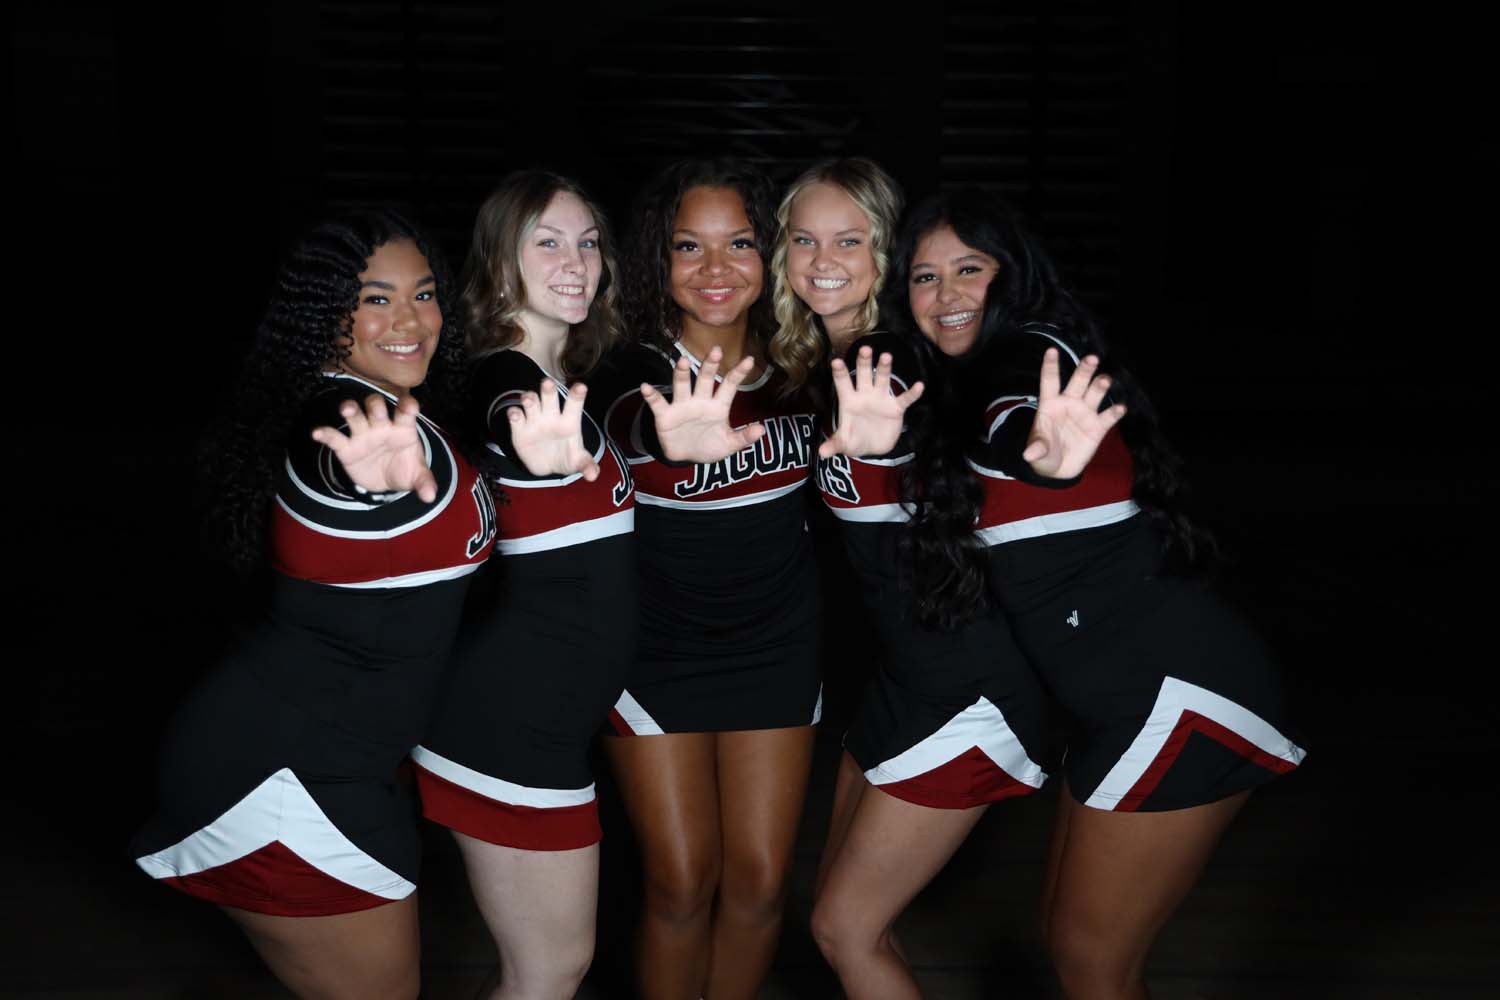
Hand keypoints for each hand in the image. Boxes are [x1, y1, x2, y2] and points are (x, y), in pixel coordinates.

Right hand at [311, 394, 437, 501]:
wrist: (385, 480)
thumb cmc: (403, 468)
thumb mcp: (417, 476)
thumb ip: (424, 482)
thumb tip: (430, 497)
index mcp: (403, 428)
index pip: (405, 411)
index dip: (407, 405)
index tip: (409, 406)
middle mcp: (381, 426)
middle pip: (375, 407)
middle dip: (375, 406)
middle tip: (376, 410)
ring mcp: (363, 435)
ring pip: (355, 415)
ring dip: (350, 409)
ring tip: (347, 409)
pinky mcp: (346, 448)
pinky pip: (335, 438)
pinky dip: (325, 434)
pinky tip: (317, 433)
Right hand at [507, 379, 599, 480]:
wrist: (547, 465)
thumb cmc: (566, 457)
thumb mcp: (578, 462)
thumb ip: (586, 465)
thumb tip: (593, 475)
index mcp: (569, 421)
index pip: (574, 405)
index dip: (577, 395)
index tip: (581, 387)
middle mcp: (551, 416)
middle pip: (549, 397)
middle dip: (548, 389)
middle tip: (547, 383)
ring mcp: (535, 419)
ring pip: (531, 402)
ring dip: (529, 398)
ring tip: (529, 400)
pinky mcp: (519, 428)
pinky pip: (515, 416)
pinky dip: (514, 413)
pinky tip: (515, 414)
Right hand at [642, 346, 765, 462]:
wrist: (686, 458)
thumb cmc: (709, 446)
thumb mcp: (729, 445)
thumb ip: (743, 438)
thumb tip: (761, 431)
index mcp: (718, 406)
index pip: (730, 386)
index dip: (738, 373)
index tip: (750, 360)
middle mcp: (700, 401)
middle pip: (706, 379)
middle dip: (710, 365)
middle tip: (715, 350)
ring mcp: (682, 406)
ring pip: (682, 385)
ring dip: (682, 373)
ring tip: (683, 361)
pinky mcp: (665, 416)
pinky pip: (657, 403)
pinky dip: (651, 395)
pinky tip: (646, 387)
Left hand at [818, 346, 925, 458]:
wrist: (872, 447)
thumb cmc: (854, 440)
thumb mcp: (843, 443)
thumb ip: (834, 444)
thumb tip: (822, 453)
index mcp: (849, 400)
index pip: (843, 383)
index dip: (840, 373)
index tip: (836, 361)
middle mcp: (865, 395)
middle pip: (864, 374)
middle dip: (864, 362)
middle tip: (865, 349)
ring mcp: (881, 399)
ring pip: (883, 379)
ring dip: (885, 368)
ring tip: (887, 356)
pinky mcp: (896, 408)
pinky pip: (905, 399)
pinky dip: (912, 393)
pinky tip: (919, 386)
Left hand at [1022, 348, 1126, 479]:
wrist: (1058, 468)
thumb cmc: (1044, 451)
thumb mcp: (1038, 450)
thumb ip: (1037, 448)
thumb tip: (1028, 455)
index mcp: (1050, 403)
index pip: (1050, 381)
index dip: (1050, 366)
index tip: (1052, 350)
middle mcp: (1069, 403)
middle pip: (1078, 382)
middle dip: (1085, 369)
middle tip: (1092, 358)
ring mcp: (1085, 413)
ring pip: (1095, 393)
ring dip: (1100, 385)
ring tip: (1105, 380)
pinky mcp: (1098, 427)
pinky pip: (1108, 417)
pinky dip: (1115, 412)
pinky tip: (1120, 408)